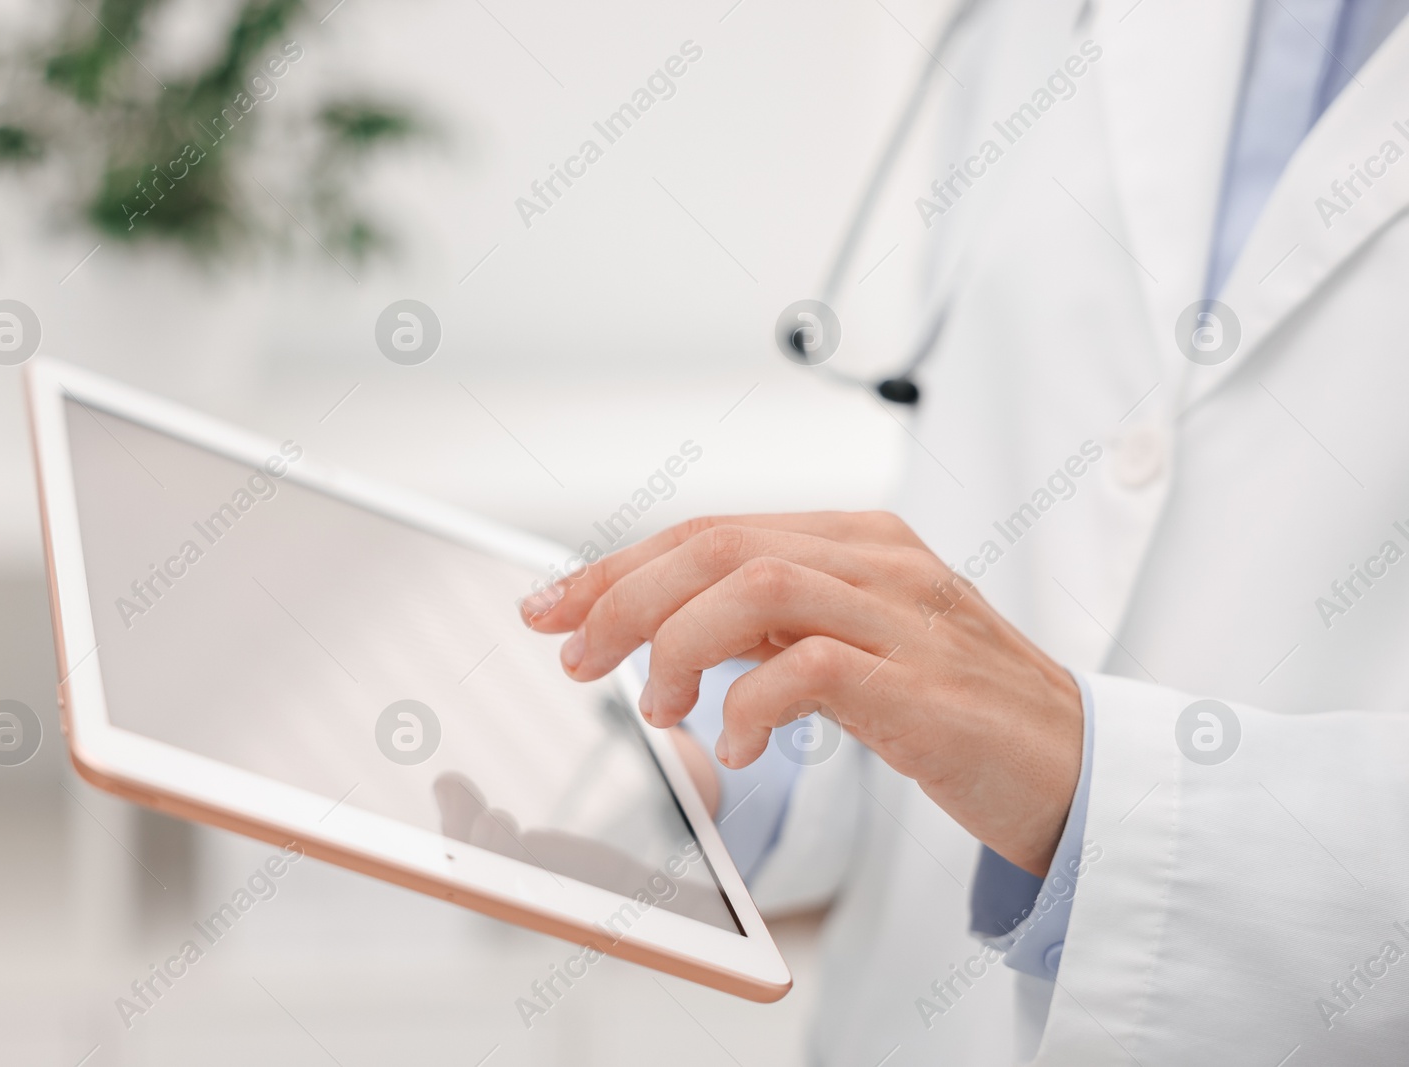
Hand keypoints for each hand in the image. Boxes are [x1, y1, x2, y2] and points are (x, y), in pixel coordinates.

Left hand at [520, 512, 1082, 876]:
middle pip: (718, 544)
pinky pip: (811, 666)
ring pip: (756, 584)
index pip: (711, 530)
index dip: (619, 565)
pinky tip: (735, 745)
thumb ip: (773, 626)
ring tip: (659, 705)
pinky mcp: (924, 683)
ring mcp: (906, 616)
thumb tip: (668, 629)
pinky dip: (750, 703)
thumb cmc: (957, 709)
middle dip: (625, 598)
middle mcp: (878, 561)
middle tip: (576, 657)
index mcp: (856, 541)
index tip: (553, 605)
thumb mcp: (853, 646)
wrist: (1077, 767)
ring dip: (678, 643)